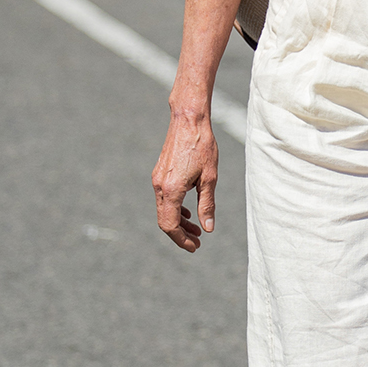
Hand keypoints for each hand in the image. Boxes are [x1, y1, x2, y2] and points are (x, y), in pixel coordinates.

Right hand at [152, 107, 218, 252]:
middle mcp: (160, 186)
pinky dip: (176, 209)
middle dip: (180, 234)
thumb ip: (207, 205)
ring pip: (164, 210)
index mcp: (171, 190)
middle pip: (165, 221)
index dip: (181, 240)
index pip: (170, 225)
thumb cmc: (202, 146)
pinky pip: (165, 199)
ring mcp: (158, 180)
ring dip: (179, 222)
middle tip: (197, 243)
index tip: (195, 247)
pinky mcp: (160, 174)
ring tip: (197, 229)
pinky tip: (189, 212)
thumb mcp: (210, 178)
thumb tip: (207, 229)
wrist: (188, 119)